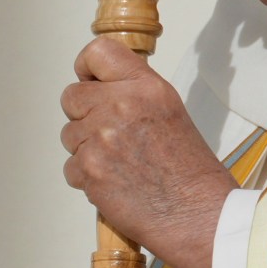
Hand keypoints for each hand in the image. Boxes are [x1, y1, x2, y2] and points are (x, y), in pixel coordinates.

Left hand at [61, 36, 236, 267]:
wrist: (198, 215)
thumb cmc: (190, 171)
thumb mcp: (169, 110)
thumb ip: (134, 93)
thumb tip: (100, 87)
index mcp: (145, 87)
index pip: (97, 52)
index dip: (86, 68)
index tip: (90, 81)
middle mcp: (120, 105)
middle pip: (71, 96)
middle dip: (83, 115)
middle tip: (109, 133)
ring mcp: (101, 138)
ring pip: (69, 134)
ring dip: (86, 148)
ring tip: (119, 163)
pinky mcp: (89, 170)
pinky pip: (70, 166)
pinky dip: (86, 177)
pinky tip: (114, 182)